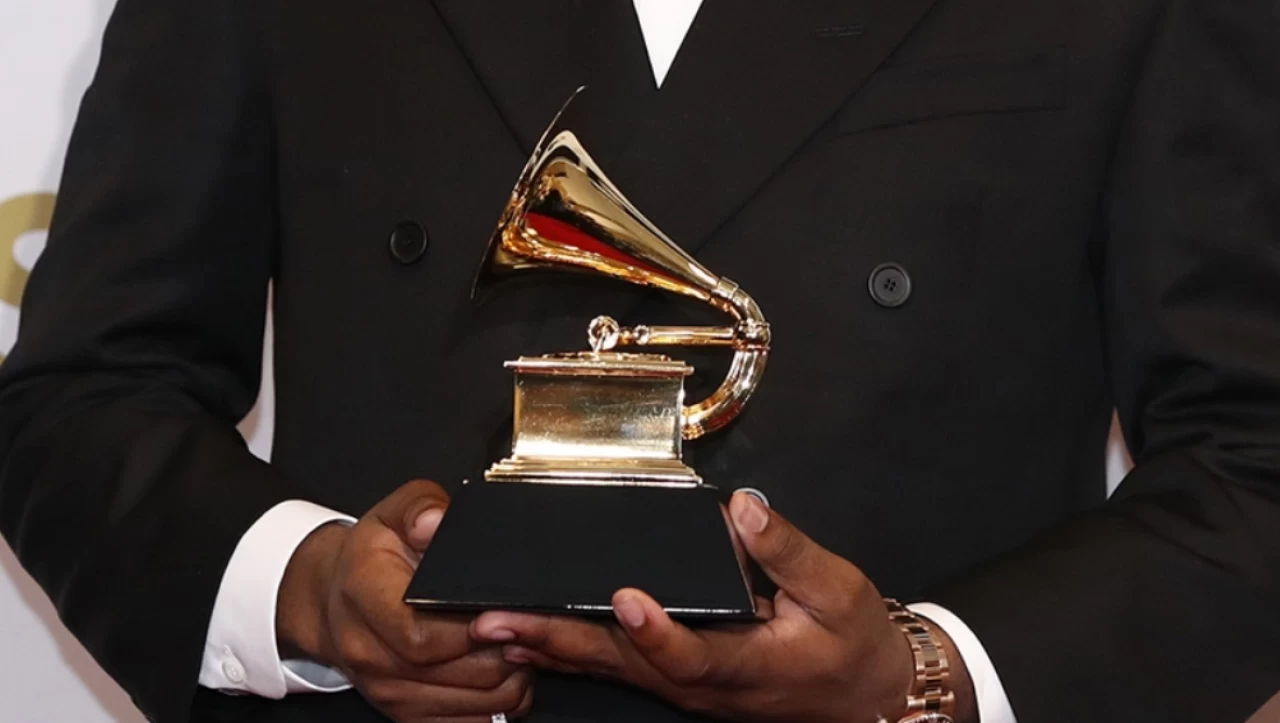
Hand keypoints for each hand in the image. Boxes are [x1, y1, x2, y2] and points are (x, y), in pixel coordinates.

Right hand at [278, 480, 533, 721]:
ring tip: (519, 639)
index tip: (506, 608)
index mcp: (363, 597)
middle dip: (507, 647)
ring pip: (479, 701)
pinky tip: (505, 665)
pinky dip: (503, 699)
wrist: (333, 601)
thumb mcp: (393, 513)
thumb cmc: (371, 557)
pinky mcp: (410, 714)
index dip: (475, 628)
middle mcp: (370, 653)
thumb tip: (436, 521)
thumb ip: (420, 507)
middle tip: (528, 619)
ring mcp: (389, 691)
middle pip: (459, 672)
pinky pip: (476, 720)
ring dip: (513, 674)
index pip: (422, 636)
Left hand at [471, 492, 975, 722]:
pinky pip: (616, 670)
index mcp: (744, 662)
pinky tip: (529, 644)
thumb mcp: (839, 591)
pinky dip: (569, 655)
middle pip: (622, 664)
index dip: (654, 630)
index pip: (690, 653)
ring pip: (609, 671)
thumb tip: (743, 508)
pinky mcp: (680, 680)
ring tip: (493, 628)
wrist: (867, 699)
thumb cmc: (853, 643)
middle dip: (557, 639)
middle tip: (498, 619)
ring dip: (549, 649)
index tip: (624, 598)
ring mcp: (686, 687)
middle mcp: (703, 682)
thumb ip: (787, 553)